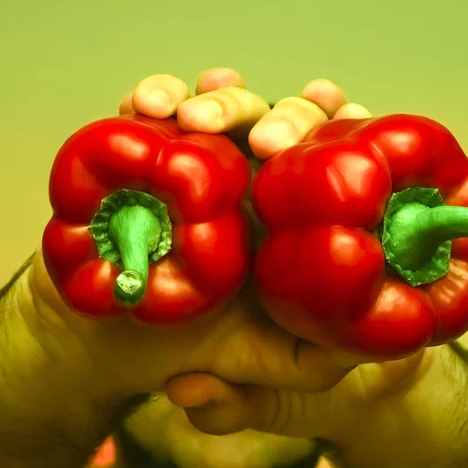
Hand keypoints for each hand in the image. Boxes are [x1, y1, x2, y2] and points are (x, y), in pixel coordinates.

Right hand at [26, 68, 372, 402]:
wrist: (120, 343)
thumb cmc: (206, 349)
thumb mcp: (277, 369)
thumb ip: (319, 361)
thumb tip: (347, 340)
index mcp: (295, 217)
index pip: (336, 158)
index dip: (346, 128)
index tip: (342, 114)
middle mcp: (256, 180)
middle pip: (287, 123)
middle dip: (286, 117)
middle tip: (265, 143)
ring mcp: (203, 164)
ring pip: (227, 108)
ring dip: (218, 102)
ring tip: (189, 118)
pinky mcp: (152, 159)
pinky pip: (155, 114)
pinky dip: (153, 98)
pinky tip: (144, 105)